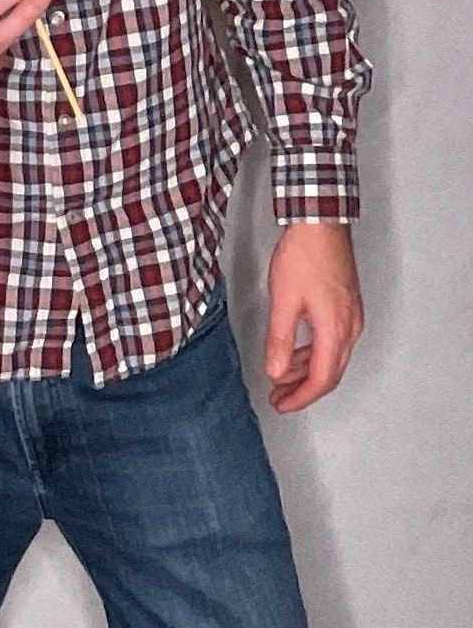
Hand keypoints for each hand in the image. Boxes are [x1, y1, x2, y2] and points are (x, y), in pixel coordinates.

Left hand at [264, 220, 363, 412]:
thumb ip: (281, 340)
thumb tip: (276, 372)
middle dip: (303, 389)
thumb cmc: (304, 256)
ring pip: (332, 357)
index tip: (281, 404)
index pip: (322, 380)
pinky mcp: (346, 305)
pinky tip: (296, 351)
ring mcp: (351, 316)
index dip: (301, 398)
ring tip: (282, 376)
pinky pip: (333, 341)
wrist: (321, 223)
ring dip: (307, 371)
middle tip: (279, 397)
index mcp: (336, 330)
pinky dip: (313, 352)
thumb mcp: (283, 301)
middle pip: (330, 373)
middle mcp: (350, 327)